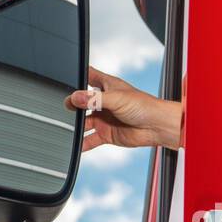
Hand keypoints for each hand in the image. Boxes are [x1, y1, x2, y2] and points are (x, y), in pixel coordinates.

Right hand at [65, 67, 184, 151]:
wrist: (156, 127)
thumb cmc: (143, 106)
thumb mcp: (116, 98)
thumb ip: (94, 99)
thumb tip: (75, 98)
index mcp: (107, 86)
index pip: (88, 77)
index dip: (77, 77)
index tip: (64, 79)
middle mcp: (103, 102)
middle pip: (81, 102)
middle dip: (72, 105)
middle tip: (65, 108)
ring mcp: (104, 118)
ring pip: (84, 122)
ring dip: (75, 125)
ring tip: (66, 127)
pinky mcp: (106, 134)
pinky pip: (90, 139)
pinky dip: (82, 143)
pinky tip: (74, 145)